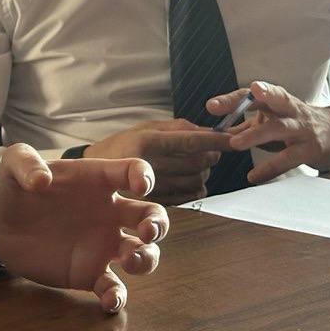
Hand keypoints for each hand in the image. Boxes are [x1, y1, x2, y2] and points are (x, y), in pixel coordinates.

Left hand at [0, 144, 169, 313]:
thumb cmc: (15, 189)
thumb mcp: (13, 164)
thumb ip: (25, 162)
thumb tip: (41, 180)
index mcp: (96, 181)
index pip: (132, 171)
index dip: (143, 175)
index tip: (140, 185)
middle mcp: (108, 213)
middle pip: (151, 216)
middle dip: (158, 224)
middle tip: (148, 232)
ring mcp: (102, 245)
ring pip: (142, 253)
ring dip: (147, 259)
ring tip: (130, 261)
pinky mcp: (88, 273)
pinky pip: (113, 287)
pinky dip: (117, 297)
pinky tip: (109, 301)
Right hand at [83, 119, 231, 204]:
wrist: (95, 171)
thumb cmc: (124, 144)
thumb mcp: (145, 127)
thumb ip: (177, 128)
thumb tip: (209, 131)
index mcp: (147, 141)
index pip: (190, 141)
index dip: (216, 140)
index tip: (234, 138)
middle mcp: (149, 164)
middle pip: (198, 162)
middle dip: (212, 155)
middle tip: (210, 151)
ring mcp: (152, 187)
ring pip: (197, 181)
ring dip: (204, 173)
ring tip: (195, 166)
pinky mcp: (155, 202)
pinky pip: (190, 197)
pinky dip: (197, 189)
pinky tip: (187, 180)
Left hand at [207, 81, 329, 184]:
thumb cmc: (294, 124)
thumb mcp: (270, 120)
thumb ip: (243, 127)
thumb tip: (212, 135)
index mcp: (276, 101)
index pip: (251, 96)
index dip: (231, 100)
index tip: (211, 106)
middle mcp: (290, 110)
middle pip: (275, 98)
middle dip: (258, 96)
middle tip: (238, 101)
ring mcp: (302, 129)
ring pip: (279, 128)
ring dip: (256, 135)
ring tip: (234, 144)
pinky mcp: (311, 149)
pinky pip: (289, 158)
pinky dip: (271, 168)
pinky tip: (253, 177)